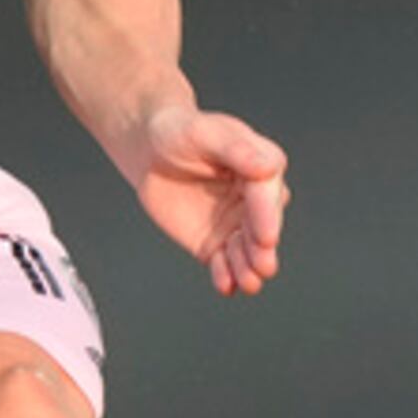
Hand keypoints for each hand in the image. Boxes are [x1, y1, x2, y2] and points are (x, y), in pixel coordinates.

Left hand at [130, 104, 289, 295]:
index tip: (267, 237)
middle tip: (263, 266)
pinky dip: (226, 275)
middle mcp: (254, 199)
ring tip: (247, 283)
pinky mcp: (215, 242)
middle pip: (262, 227)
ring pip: (247, 250)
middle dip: (262, 248)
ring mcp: (236, 223)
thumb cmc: (180, 131)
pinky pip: (224, 262)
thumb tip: (267, 166)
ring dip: (248, 268)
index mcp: (260, 166)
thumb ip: (235, 149)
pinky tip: (226, 286)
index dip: (267, 215)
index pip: (266, 193)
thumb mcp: (204, 131)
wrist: (150, 151)